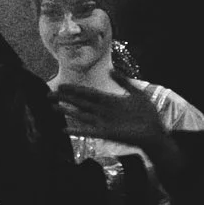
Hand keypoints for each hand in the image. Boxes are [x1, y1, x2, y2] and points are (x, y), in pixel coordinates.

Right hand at [53, 84, 170, 154]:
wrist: (154, 132)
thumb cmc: (148, 114)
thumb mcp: (137, 94)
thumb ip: (124, 82)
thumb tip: (110, 70)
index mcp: (109, 101)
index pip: (88, 94)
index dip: (75, 90)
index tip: (61, 86)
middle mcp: (102, 111)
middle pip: (80, 103)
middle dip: (65, 99)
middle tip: (49, 94)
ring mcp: (102, 123)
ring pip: (80, 115)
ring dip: (66, 112)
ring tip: (52, 107)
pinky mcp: (105, 134)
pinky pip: (87, 131)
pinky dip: (76, 130)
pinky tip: (64, 129)